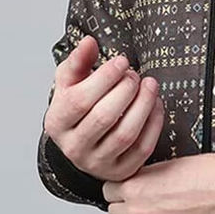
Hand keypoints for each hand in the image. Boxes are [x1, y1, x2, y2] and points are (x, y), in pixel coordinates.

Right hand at [43, 35, 165, 182]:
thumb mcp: (70, 82)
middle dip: (126, 90)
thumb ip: (78, 61)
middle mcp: (74, 147)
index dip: (105, 78)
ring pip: (126, 134)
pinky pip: (143, 148)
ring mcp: (97, 163)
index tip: (122, 61)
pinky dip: (154, 123)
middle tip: (135, 74)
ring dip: (144, 105)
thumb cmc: (78, 108)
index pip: (80, 100)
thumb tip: (88, 42)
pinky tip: (157, 104)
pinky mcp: (121, 171)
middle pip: (104, 117)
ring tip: (150, 84)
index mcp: (57, 122)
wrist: (83, 142)